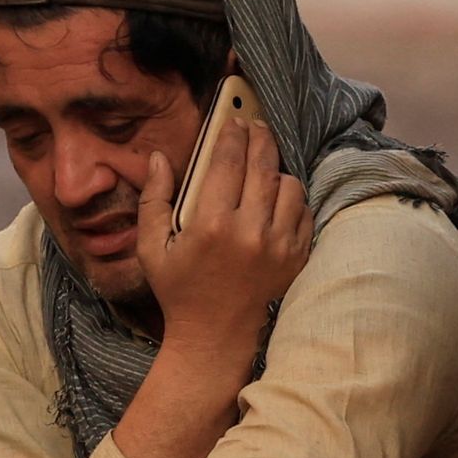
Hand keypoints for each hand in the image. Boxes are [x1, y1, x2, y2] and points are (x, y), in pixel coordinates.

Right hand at [139, 121, 311, 355]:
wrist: (215, 338)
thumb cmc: (180, 291)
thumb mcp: (152, 248)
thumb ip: (153, 199)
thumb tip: (158, 158)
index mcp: (211, 225)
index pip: (228, 160)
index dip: (232, 132)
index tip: (233, 120)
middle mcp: (250, 232)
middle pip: (263, 164)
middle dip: (259, 137)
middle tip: (255, 125)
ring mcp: (279, 246)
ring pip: (290, 185)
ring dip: (277, 170)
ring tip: (265, 166)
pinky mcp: (297, 258)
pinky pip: (304, 212)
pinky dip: (293, 199)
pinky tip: (278, 197)